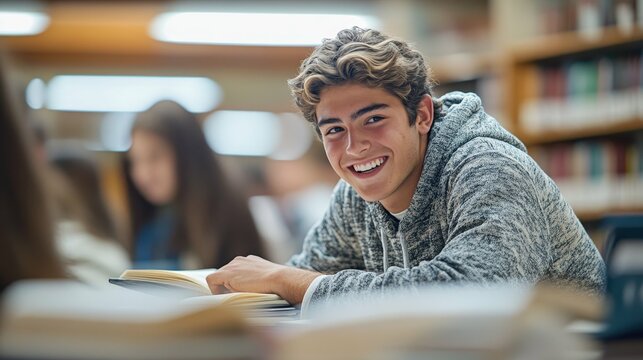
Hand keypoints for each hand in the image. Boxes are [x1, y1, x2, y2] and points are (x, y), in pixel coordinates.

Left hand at [206, 255, 320, 304]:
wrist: (279, 279)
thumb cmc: (278, 284)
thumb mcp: (266, 280)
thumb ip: (255, 281)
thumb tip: (248, 292)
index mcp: (250, 261)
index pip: (235, 271)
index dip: (232, 283)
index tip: (236, 293)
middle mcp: (240, 260)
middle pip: (225, 273)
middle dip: (226, 286)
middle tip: (232, 298)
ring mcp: (233, 265)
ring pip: (218, 277)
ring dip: (222, 288)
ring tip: (229, 299)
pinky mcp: (227, 273)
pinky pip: (212, 280)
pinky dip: (214, 290)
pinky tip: (222, 298)